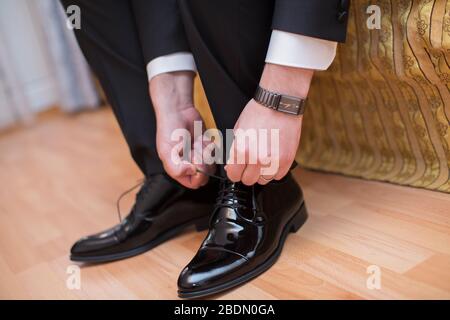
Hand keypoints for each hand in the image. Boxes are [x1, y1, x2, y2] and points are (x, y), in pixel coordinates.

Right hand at [150, 71, 214, 188]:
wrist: (178, 111)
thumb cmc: (169, 129)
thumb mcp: (167, 152)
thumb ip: (176, 168)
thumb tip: (192, 173)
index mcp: (177, 169)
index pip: (194, 183)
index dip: (198, 176)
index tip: (195, 163)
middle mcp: (189, 164)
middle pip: (205, 175)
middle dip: (203, 162)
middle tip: (195, 150)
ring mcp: (199, 156)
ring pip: (212, 164)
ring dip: (207, 153)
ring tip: (196, 143)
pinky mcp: (206, 147)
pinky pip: (215, 152)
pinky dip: (210, 145)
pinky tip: (201, 139)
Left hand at [225, 63, 313, 184]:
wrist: (279, 103)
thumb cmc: (258, 113)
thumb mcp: (238, 130)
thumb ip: (234, 152)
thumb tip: (230, 168)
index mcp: (241, 150)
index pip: (233, 176)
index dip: (235, 171)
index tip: (238, 168)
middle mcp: (257, 158)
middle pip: (248, 180)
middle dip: (248, 172)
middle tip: (251, 161)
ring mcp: (273, 161)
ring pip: (263, 180)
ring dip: (262, 172)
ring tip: (264, 157)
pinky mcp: (286, 160)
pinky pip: (277, 176)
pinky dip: (275, 170)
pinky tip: (273, 157)